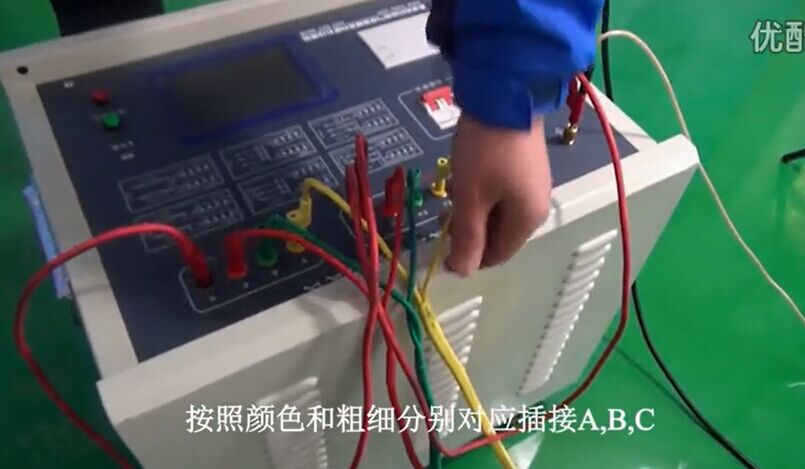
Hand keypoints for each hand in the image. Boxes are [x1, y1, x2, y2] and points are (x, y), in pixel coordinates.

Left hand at [445, 114, 551, 275]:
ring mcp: (535, 185)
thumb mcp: (470, 197)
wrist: (505, 96)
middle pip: (500, 235)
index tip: (443, 244)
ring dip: (475, 209)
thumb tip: (463, 272)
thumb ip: (467, 238)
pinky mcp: (527, 167)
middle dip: (472, 229)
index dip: (470, 256)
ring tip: (457, 188)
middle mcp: (537, 207)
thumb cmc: (485, 152)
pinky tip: (469, 174)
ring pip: (499, 213)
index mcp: (528, 220)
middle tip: (448, 210)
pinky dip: (484, 192)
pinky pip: (503, 193)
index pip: (498, 255)